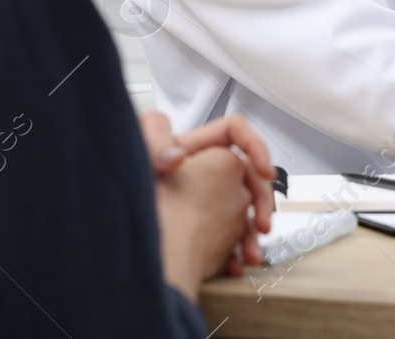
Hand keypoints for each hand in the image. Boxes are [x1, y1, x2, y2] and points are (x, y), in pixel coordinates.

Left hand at [141, 112, 275, 275]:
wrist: (131, 248)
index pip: (234, 132)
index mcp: (195, 151)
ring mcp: (209, 202)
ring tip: (251, 250)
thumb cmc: (133, 202)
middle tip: (263, 221)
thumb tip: (172, 155)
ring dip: (255, 230)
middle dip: (262, 198)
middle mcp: (206, 173)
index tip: (264, 170)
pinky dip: (239, 249)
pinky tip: (234, 262)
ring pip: (246, 208)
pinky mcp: (208, 229)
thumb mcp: (139, 161)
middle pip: (249, 174)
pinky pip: (234, 235)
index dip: (254, 146)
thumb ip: (155, 143)